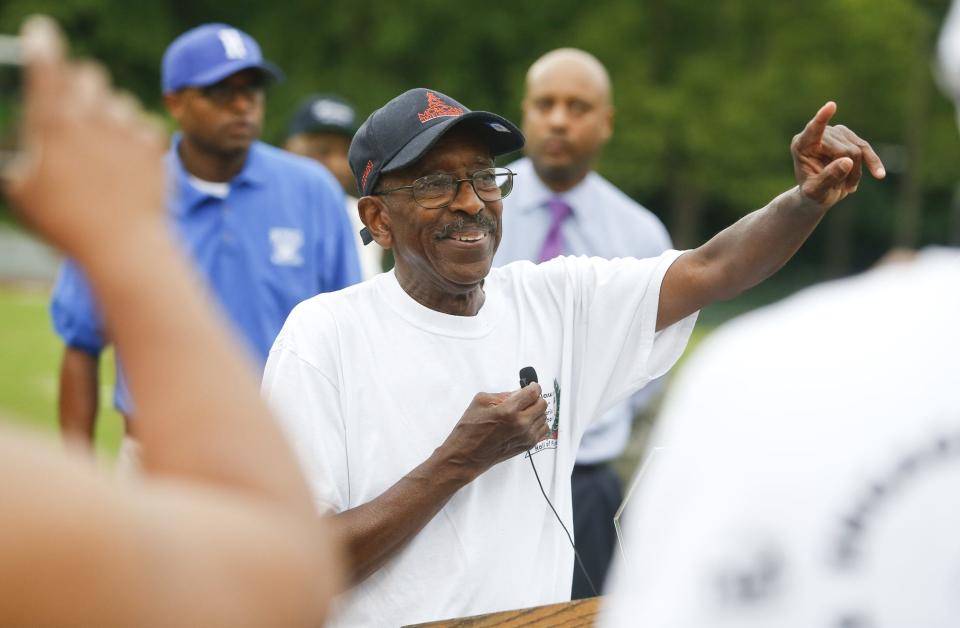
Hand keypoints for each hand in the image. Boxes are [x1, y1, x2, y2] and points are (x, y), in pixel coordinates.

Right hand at [3, 17, 166, 258]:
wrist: (124, 246)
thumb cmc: (67, 224)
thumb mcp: (26, 191)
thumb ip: (24, 157)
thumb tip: (28, 148)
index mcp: (52, 126)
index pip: (46, 68)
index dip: (43, 44)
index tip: (43, 32)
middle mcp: (90, 119)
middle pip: (89, 74)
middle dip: (82, 85)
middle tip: (79, 113)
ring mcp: (125, 128)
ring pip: (119, 100)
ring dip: (111, 115)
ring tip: (105, 153)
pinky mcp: (152, 142)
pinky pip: (143, 124)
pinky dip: (135, 138)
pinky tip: (128, 166)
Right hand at [439, 383, 548, 479]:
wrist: (467, 456)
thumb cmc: (470, 431)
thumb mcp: (480, 402)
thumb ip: (502, 395)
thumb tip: (517, 393)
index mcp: (509, 411)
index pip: (533, 393)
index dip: (534, 386)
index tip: (532, 386)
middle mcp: (521, 424)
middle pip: (542, 404)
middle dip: (535, 398)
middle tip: (526, 398)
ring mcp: (526, 436)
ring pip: (544, 417)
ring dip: (537, 411)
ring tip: (524, 411)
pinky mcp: (527, 445)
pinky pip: (543, 430)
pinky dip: (538, 424)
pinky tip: (527, 422)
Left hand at [791, 101, 885, 207]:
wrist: (819, 193)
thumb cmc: (812, 193)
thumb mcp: (816, 192)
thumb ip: (829, 177)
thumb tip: (848, 161)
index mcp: (802, 145)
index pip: (813, 130)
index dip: (822, 118)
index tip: (831, 106)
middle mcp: (818, 134)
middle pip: (845, 149)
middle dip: (848, 171)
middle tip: (843, 188)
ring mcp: (835, 133)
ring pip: (858, 150)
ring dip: (856, 172)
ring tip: (847, 186)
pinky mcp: (849, 136)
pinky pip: (866, 148)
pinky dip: (873, 163)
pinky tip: (879, 174)